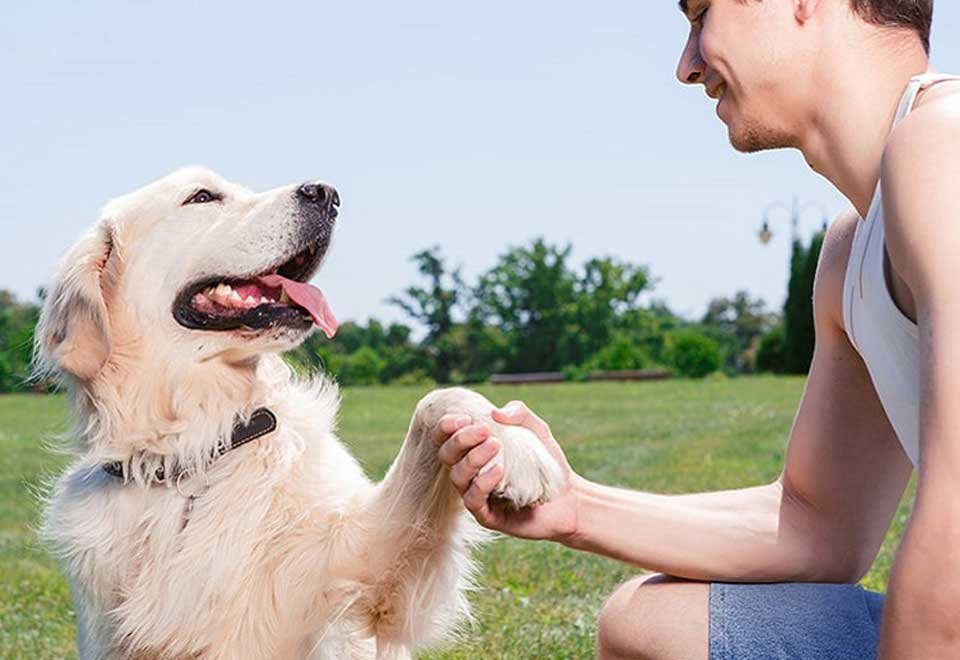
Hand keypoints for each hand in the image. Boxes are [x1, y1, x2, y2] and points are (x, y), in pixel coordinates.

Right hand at [437, 401, 581, 542]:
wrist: (569, 497)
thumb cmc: (546, 462)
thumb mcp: (537, 430)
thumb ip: (520, 414)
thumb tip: (495, 412)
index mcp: (473, 451)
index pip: (446, 438)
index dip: (446, 427)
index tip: (464, 417)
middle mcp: (469, 473)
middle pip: (447, 455)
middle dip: (460, 439)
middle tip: (484, 430)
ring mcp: (476, 495)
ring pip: (457, 477)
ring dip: (473, 458)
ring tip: (495, 445)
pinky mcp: (486, 516)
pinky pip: (473, 500)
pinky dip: (483, 483)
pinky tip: (499, 470)